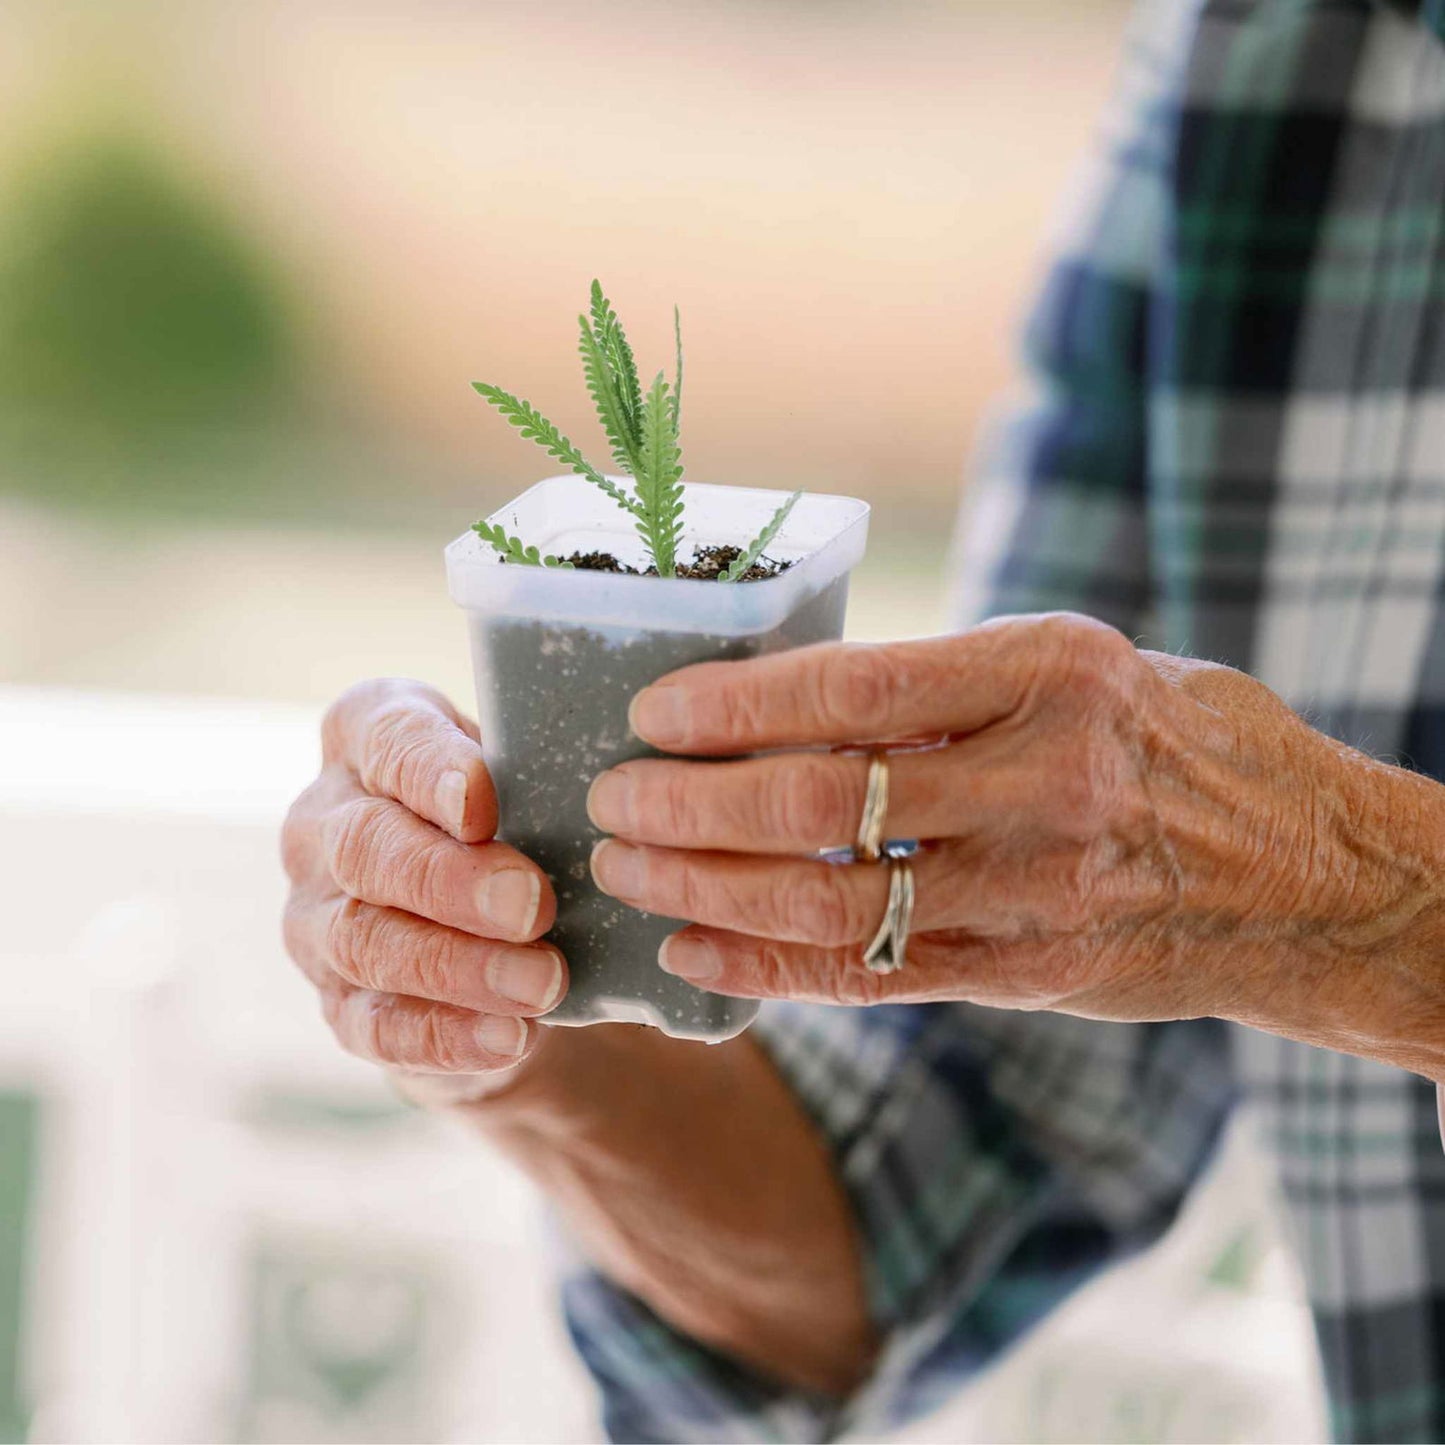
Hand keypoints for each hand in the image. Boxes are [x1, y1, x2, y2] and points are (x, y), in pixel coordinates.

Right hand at [281, 679, 567, 1104]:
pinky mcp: (338, 1005)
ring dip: (458, 965)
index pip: (384, 739)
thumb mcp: (531, 777)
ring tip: (543, 981)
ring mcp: (317, 920)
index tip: (483, 806)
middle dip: (450, 879)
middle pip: (365, 847)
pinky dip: (445, 1035)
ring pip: (365, 941)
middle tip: (532, 903)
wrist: (507, 934)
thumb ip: (543, 771)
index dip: (428, 771)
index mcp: (366, 738)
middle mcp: (323, 824)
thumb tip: (610, 787)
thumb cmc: (524, 821)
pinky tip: (509, 1037)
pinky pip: (376, 1027)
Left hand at [587, 613, 1444, 1071]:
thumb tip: (795, 698)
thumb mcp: (1085, 669)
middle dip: (691, 804)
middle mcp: (1043, 781)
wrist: (1311, 876)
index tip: (650, 712)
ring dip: (706, 888)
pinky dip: (767, 968)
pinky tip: (693, 950)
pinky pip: (871, 977)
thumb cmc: (1180, 740)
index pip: (853, 684)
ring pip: (830, 902)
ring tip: (628, 872)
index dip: (733, 705)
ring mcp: (1036, 890)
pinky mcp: (1027, 972)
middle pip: (820, 801)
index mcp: (1051, 673)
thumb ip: (952, 686)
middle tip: (612, 800)